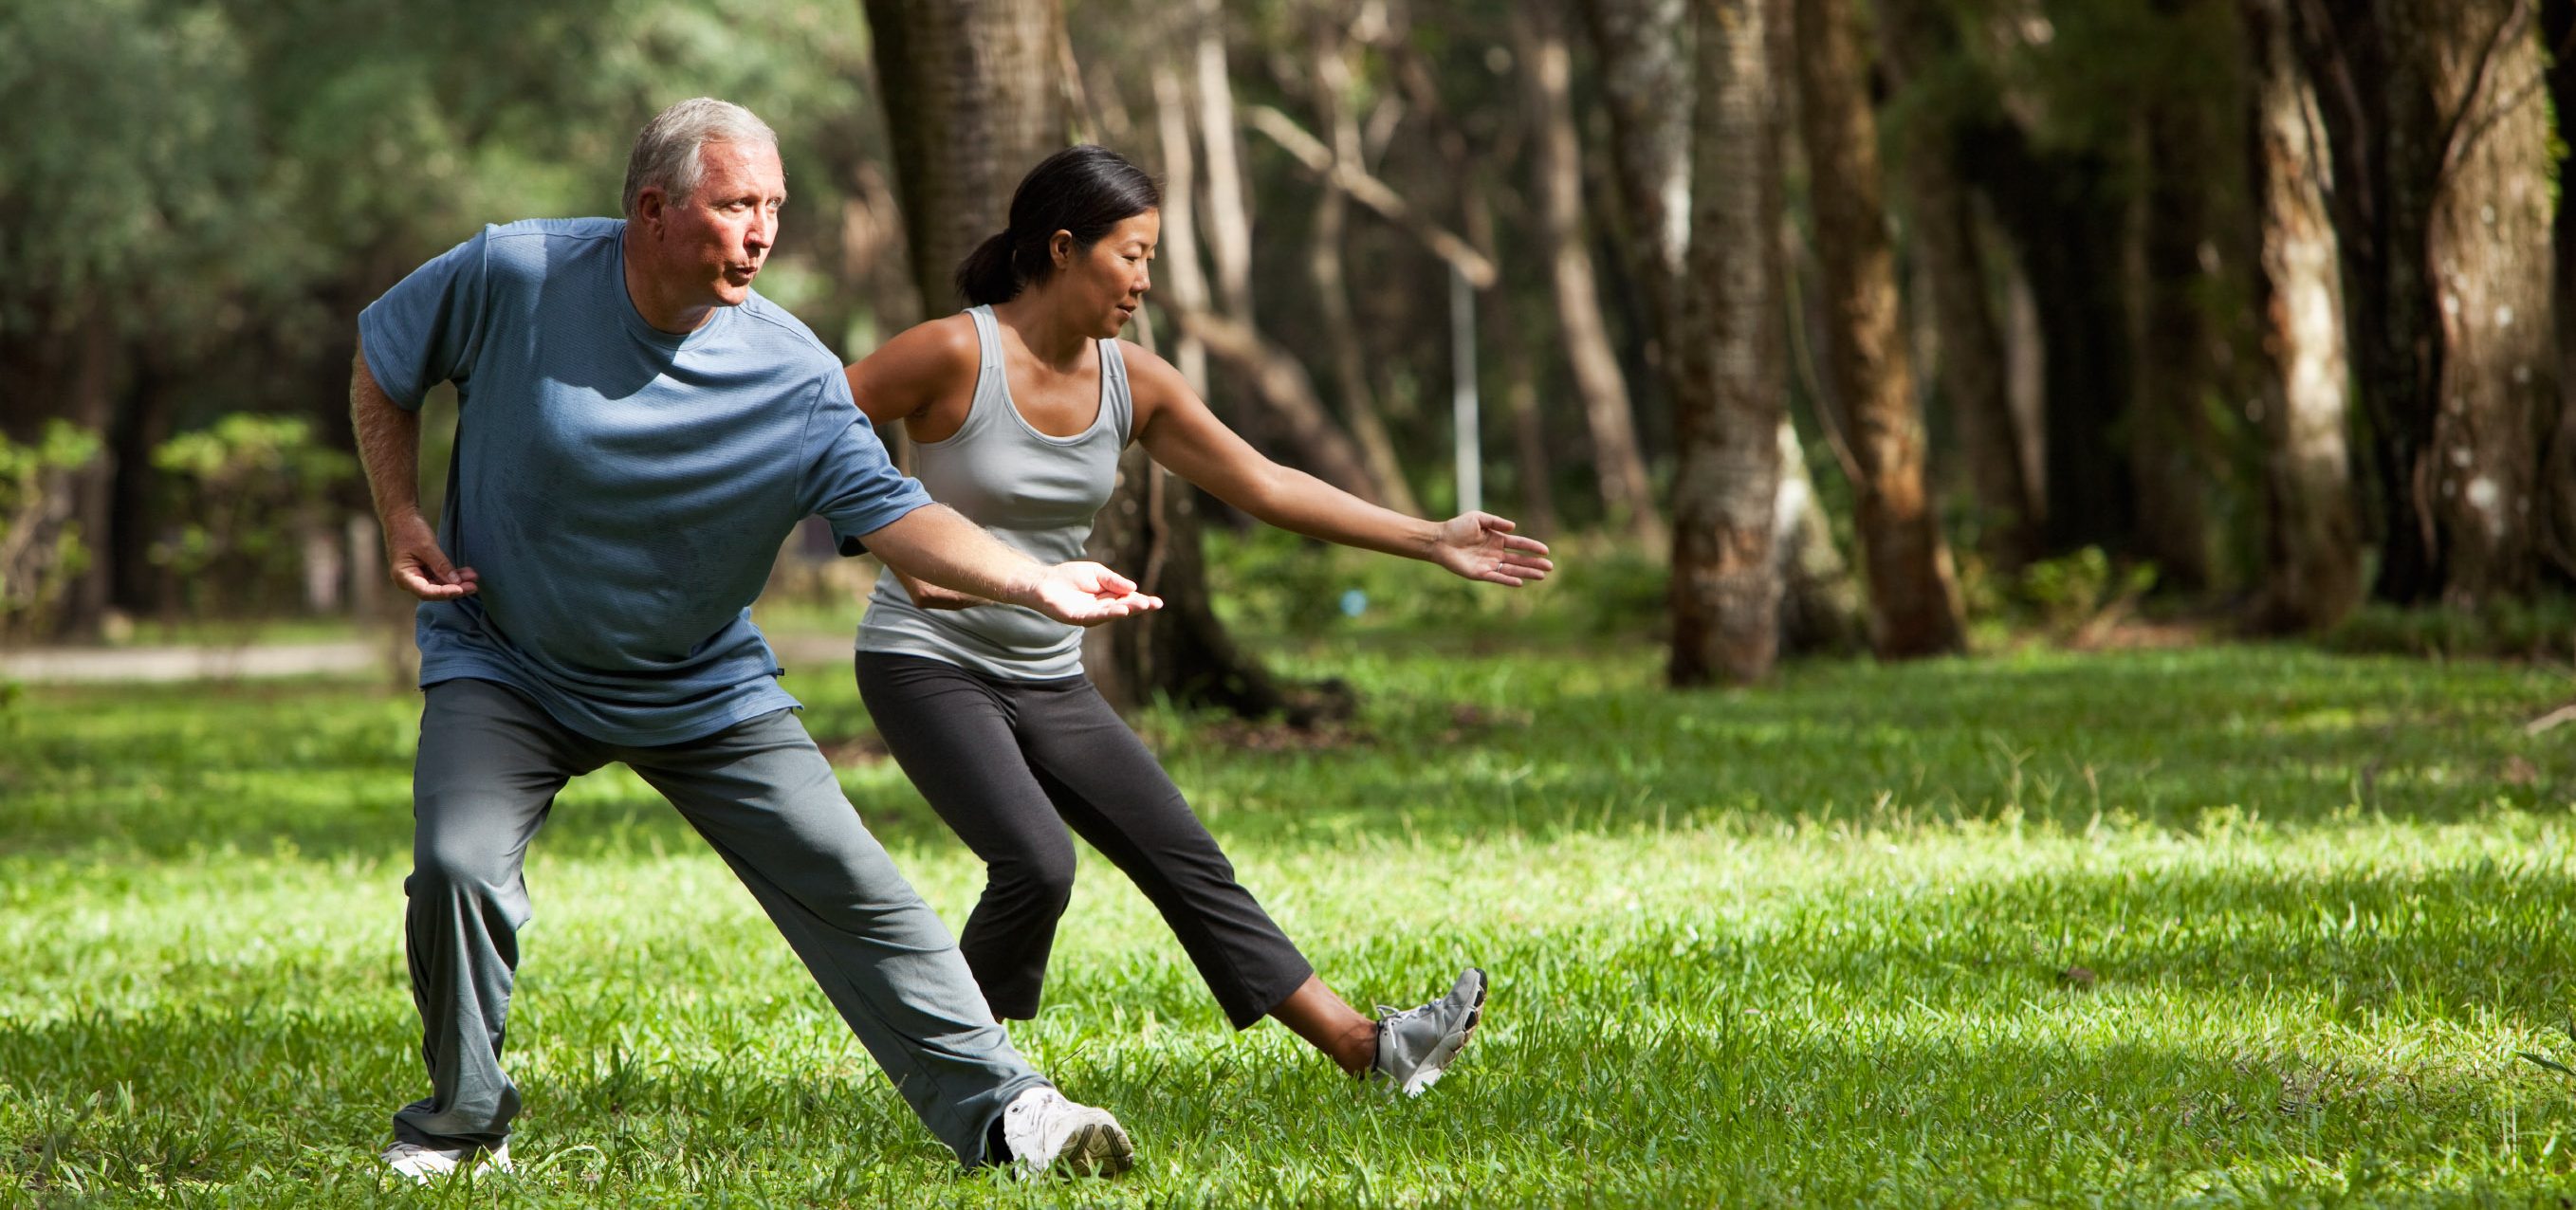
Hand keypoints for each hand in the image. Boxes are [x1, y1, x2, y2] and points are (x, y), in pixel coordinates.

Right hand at [382, 510, 477, 600]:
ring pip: (438, 584)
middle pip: (433, 590)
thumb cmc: (409, 530)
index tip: (460, 589)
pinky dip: (452, 575)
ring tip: (474, 577)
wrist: (401, 517)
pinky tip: (467, 573)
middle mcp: (408, 580)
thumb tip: (456, 583)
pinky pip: (439, 576)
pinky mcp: (423, 570)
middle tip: (473, 586)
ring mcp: (416, 575)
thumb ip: (441, 566)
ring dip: (456, 582)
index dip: (444, 593)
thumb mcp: (427, 547)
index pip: (425, 592)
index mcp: (403, 576)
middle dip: (454, 588)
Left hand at [1026, 561, 1163, 625]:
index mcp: (1108, 597)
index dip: (1142, 601)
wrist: (1044, 581)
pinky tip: (1122, 610)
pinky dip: (1110, 613)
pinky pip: (1097, 616)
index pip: (1128, 600)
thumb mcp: (1097, 573)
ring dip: (1128, 609)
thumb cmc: (1068, 576)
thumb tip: (1133, 587)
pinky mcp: (1079, 617)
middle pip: (1124, 608)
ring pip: (1113, 613)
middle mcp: (1102, 608)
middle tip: (1154, 604)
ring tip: (1142, 605)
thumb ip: (1113, 580)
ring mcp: (1091, 614)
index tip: (1157, 602)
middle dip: (1139, 606)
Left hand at [1431, 512, 1553, 585]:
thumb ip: (1496, 522)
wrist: (1440, 540)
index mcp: (1497, 540)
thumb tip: (1514, 527)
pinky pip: (1497, 577)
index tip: (1545, 550)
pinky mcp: (1480, 573)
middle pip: (1519, 559)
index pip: (1519, 544)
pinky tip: (1520, 581)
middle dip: (1535, 563)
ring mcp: (1489, 564)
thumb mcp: (1479, 518)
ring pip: (1512, 569)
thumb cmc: (1457, 527)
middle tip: (1550, 567)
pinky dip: (1508, 580)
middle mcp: (1495, 553)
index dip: (1532, 547)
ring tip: (1542, 575)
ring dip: (1527, 572)